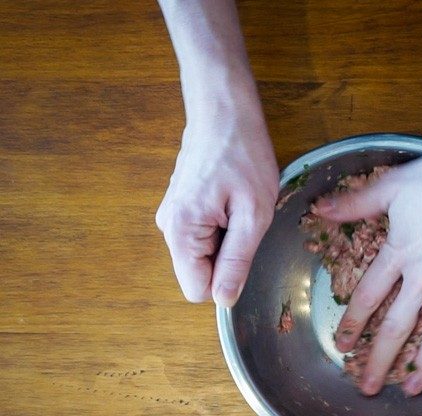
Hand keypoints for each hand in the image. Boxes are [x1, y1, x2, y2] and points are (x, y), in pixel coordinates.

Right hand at [156, 103, 277, 305]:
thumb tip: (224, 299)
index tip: (244, 247)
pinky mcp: (180, 207)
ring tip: (239, 206)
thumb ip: (237, 260)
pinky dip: (222, 226)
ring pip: (202, 255)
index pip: (197, 290)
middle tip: (245, 220)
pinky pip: (202, 236)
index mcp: (181, 232)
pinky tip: (231, 199)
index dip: (227, 279)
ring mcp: (171, 216)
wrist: (224, 110)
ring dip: (227, 240)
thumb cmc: (243, 155)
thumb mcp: (253, 213)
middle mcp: (167, 228)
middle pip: (199, 272)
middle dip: (228, 257)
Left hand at [314, 153, 421, 395]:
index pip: (367, 298)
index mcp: (398, 256)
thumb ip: (357, 202)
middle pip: (396, 328)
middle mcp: (421, 281)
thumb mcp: (392, 186)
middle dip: (379, 361)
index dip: (353, 324)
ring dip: (420, 365)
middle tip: (368, 388)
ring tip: (410, 390)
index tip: (342, 345)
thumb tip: (321, 208)